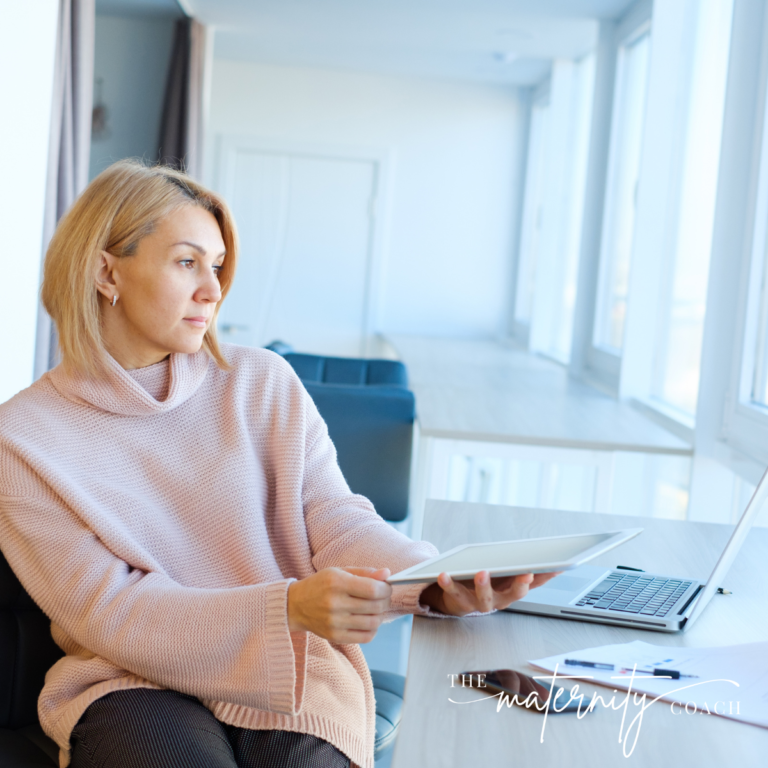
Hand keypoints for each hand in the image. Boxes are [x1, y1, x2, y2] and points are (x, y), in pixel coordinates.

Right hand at [287, 566, 391, 643]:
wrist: (296, 605)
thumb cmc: (321, 585)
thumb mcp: (340, 571)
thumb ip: (365, 572)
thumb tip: (387, 574)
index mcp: (337, 583)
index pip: (373, 590)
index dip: (385, 589)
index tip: (386, 587)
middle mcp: (335, 603)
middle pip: (375, 607)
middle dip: (385, 601)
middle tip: (383, 597)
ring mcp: (334, 622)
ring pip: (372, 623)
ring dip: (380, 616)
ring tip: (375, 609)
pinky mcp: (335, 636)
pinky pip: (365, 637)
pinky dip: (372, 630)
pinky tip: (368, 621)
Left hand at [419, 570, 561, 616]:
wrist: (458, 600)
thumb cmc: (487, 585)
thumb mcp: (508, 578)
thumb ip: (529, 572)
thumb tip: (559, 565)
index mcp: (512, 592)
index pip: (532, 585)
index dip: (541, 579)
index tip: (550, 568)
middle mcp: (499, 600)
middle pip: (513, 595)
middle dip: (520, 585)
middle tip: (525, 573)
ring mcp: (479, 603)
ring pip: (483, 598)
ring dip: (484, 585)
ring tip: (482, 572)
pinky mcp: (459, 602)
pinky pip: (453, 593)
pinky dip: (448, 583)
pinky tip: (444, 574)